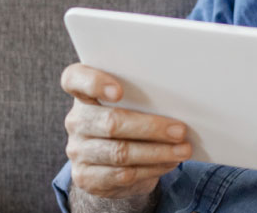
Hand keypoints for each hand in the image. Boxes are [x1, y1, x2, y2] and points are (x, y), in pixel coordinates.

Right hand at [61, 63, 192, 199]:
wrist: (108, 164)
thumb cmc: (128, 121)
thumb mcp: (131, 105)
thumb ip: (143, 98)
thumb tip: (179, 104)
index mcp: (83, 93)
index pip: (74, 79)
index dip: (94, 83)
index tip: (119, 92)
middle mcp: (76, 120)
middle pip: (110, 122)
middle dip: (150, 127)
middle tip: (180, 130)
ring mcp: (78, 150)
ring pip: (120, 152)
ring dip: (157, 152)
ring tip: (182, 150)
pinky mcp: (86, 177)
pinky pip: (122, 174)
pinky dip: (151, 169)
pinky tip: (169, 163)